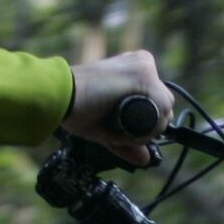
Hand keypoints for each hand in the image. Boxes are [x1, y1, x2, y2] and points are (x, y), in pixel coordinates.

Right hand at [65, 50, 171, 166]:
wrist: (59, 95)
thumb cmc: (77, 108)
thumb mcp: (108, 127)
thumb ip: (128, 142)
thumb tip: (146, 160)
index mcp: (135, 69)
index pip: (157, 105)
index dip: (143, 125)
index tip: (120, 128)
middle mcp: (143, 63)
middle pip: (164, 109)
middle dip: (144, 129)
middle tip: (115, 129)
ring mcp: (146, 67)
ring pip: (164, 113)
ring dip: (141, 131)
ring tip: (113, 126)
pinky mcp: (145, 75)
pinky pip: (159, 114)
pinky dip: (142, 130)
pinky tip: (119, 124)